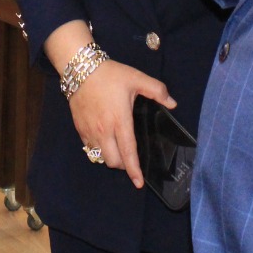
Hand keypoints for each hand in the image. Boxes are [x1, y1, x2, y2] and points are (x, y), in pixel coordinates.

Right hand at [69, 62, 174, 188]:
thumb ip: (157, 91)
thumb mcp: (137, 78)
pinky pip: (89, 148)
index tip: (139, 183)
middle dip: (123, 165)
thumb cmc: (110, 75)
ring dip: (110, 158)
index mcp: (120, 121)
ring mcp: (89, 131)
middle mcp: (103, 131)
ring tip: (117, 150)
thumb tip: (173, 103)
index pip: (128, 152)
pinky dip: (98, 150)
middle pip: (113, 162)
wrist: (80, 68)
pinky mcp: (79, 129)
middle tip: (130, 157)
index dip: (134, 170)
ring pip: (100, 158)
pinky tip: (104, 140)